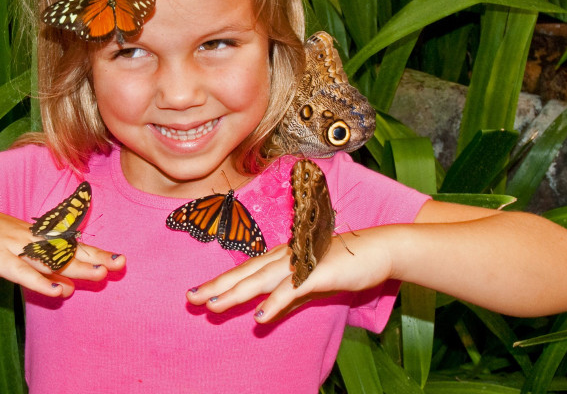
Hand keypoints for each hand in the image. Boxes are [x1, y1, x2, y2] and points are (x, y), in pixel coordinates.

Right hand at [0, 198, 124, 297]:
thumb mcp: (15, 246)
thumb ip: (38, 265)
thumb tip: (64, 284)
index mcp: (36, 236)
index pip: (71, 245)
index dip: (95, 252)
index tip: (119, 259)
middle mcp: (31, 240)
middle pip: (68, 250)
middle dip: (95, 258)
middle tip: (121, 264)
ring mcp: (15, 248)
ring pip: (50, 259)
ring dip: (75, 267)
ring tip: (101, 275)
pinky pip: (22, 272)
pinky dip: (41, 283)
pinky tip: (58, 291)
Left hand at [186, 227, 394, 321]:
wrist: (377, 250)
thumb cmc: (342, 264)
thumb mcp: (308, 285)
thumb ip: (285, 300)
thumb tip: (261, 315)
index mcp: (280, 259)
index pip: (244, 272)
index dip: (220, 282)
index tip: (196, 293)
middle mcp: (284, 258)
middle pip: (244, 274)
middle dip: (216, 286)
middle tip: (189, 298)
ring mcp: (299, 263)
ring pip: (260, 280)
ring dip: (235, 293)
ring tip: (212, 306)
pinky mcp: (316, 273)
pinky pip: (291, 289)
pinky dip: (273, 303)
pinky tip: (258, 316)